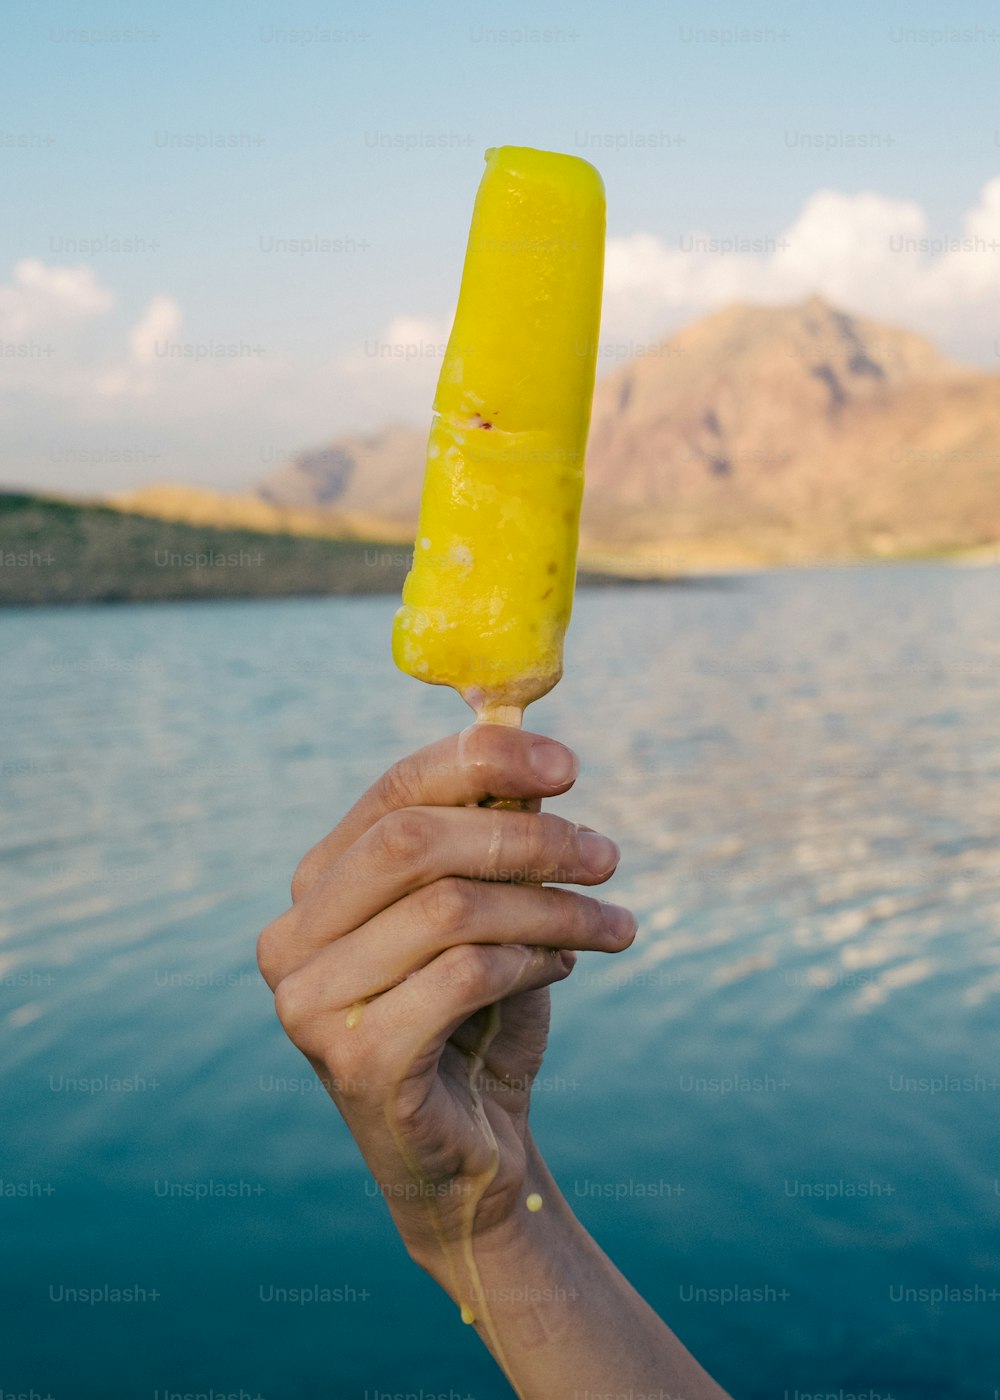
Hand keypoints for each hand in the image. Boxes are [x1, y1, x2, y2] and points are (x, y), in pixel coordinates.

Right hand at [256, 723, 635, 1274]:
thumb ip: (494, 839)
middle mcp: (293, 937)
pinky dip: (530, 962)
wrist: (469, 1157)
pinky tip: (563, 969)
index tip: (568, 764)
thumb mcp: (490, 913)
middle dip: (526, 837)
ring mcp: (310, 1003)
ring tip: (608, 925)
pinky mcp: (355, 1060)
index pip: (392, 791)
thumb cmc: (477, 1020)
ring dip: (551, 908)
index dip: (482, 759)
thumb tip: (533, 755)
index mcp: (317, 885)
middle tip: (605, 856)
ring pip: (449, 910)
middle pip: (412, 843)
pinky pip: (463, 977)